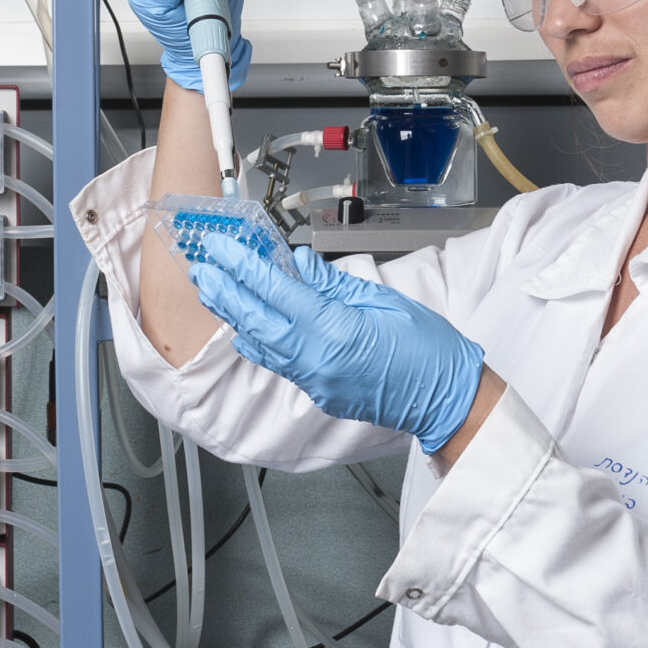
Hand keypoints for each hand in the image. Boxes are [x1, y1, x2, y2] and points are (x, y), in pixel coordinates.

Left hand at [191, 240, 486, 449]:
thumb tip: (298, 262)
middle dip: (224, 290)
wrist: (446, 401)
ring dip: (234, 315)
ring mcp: (315, 380)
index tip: (220, 247)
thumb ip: (333, 284)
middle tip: (200, 266)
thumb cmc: (428, 350)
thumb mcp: (382, 302)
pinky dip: (257, 341)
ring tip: (212, 290)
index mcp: (335, 330)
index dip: (242, 266)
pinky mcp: (318, 393)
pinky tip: (244, 327)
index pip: (275, 291)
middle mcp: (316, 359)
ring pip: (261, 343)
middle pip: (255, 319)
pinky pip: (278, 363)